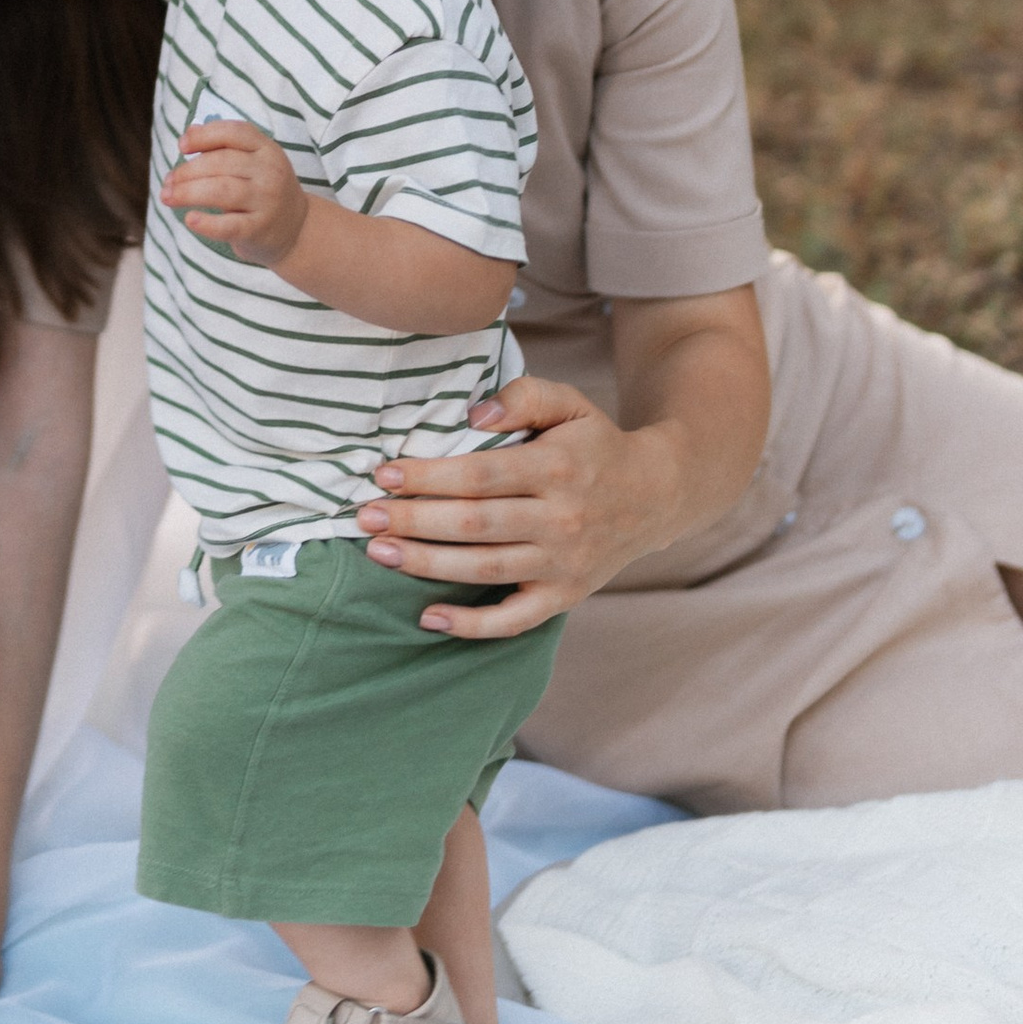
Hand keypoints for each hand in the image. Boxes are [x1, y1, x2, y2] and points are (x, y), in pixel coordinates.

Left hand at [161, 118, 304, 267]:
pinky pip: (228, 225)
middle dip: (186, 171)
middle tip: (168, 182)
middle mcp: (270, 172)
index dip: (204, 136)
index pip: (234, 133)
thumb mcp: (253, 162)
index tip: (182, 146)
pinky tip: (190, 219)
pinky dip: (206, 223)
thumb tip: (189, 133)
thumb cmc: (262, 190)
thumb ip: (223, 147)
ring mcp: (266, 201)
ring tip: (168, 197)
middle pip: (221, 163)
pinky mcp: (259, 229)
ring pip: (221, 191)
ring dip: (187, 193)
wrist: (296, 229)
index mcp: (266, 149)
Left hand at [356, 372, 705, 639]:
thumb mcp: (569, 403)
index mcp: (558, 468)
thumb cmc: (595, 443)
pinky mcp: (565, 596)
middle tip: (364, 516)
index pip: (481, 475)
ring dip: (425, 564)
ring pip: (484, 570)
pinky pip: (514, 620)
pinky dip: (471, 627)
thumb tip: (473, 417)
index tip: (384, 474)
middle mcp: (562, 520)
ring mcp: (564, 564)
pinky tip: (427, 618)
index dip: (429, 477)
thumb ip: (522, 397)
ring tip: (378, 552)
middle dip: (413, 521)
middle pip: (474, 524)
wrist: (657, 494)